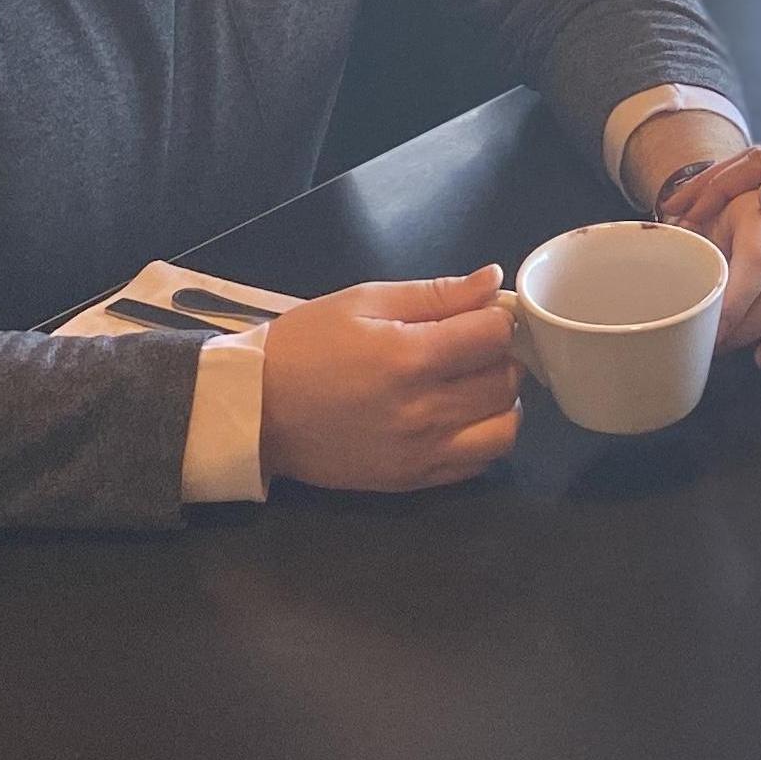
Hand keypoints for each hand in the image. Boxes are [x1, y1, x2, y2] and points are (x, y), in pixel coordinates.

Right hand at [258, 268, 520, 490]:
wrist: (255, 410)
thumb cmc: (306, 345)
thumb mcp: (364, 302)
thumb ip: (436, 293)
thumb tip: (493, 279)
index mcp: (409, 358)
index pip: (495, 336)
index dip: (496, 318)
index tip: (480, 315)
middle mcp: (423, 411)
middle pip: (505, 382)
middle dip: (500, 357)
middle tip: (475, 347)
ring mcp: (420, 453)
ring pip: (504, 428)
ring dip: (499, 401)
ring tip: (472, 384)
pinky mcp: (413, 480)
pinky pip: (479, 463)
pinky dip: (482, 437)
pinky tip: (459, 417)